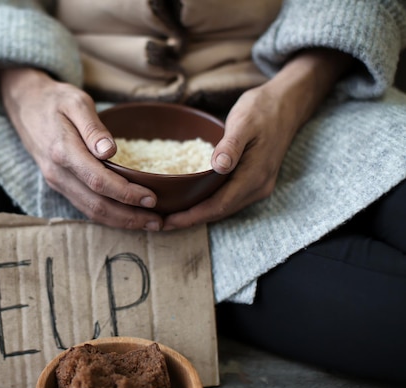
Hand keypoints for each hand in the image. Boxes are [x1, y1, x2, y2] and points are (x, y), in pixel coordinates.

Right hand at [0, 68, 162, 230]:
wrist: (25, 104)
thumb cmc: (54, 100)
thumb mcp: (76, 101)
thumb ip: (92, 127)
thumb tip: (109, 151)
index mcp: (63, 151)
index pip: (98, 181)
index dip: (126, 194)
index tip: (151, 198)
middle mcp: (57, 172)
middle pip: (96, 205)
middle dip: (129, 217)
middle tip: (158, 221)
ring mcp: (56, 181)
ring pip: (90, 211)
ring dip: (120, 222)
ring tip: (148, 223)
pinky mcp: (59, 185)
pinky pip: (84, 206)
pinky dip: (108, 216)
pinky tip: (127, 216)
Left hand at [163, 48, 353, 229]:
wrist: (287, 104)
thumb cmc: (263, 109)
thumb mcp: (244, 121)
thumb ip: (232, 145)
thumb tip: (220, 166)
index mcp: (254, 176)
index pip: (219, 205)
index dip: (192, 216)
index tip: (168, 221)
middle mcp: (258, 187)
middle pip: (219, 212)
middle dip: (190, 220)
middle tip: (160, 223)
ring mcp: (257, 185)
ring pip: (223, 208)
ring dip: (198, 215)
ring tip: (170, 216)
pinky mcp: (254, 181)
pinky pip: (227, 199)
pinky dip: (207, 204)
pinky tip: (190, 201)